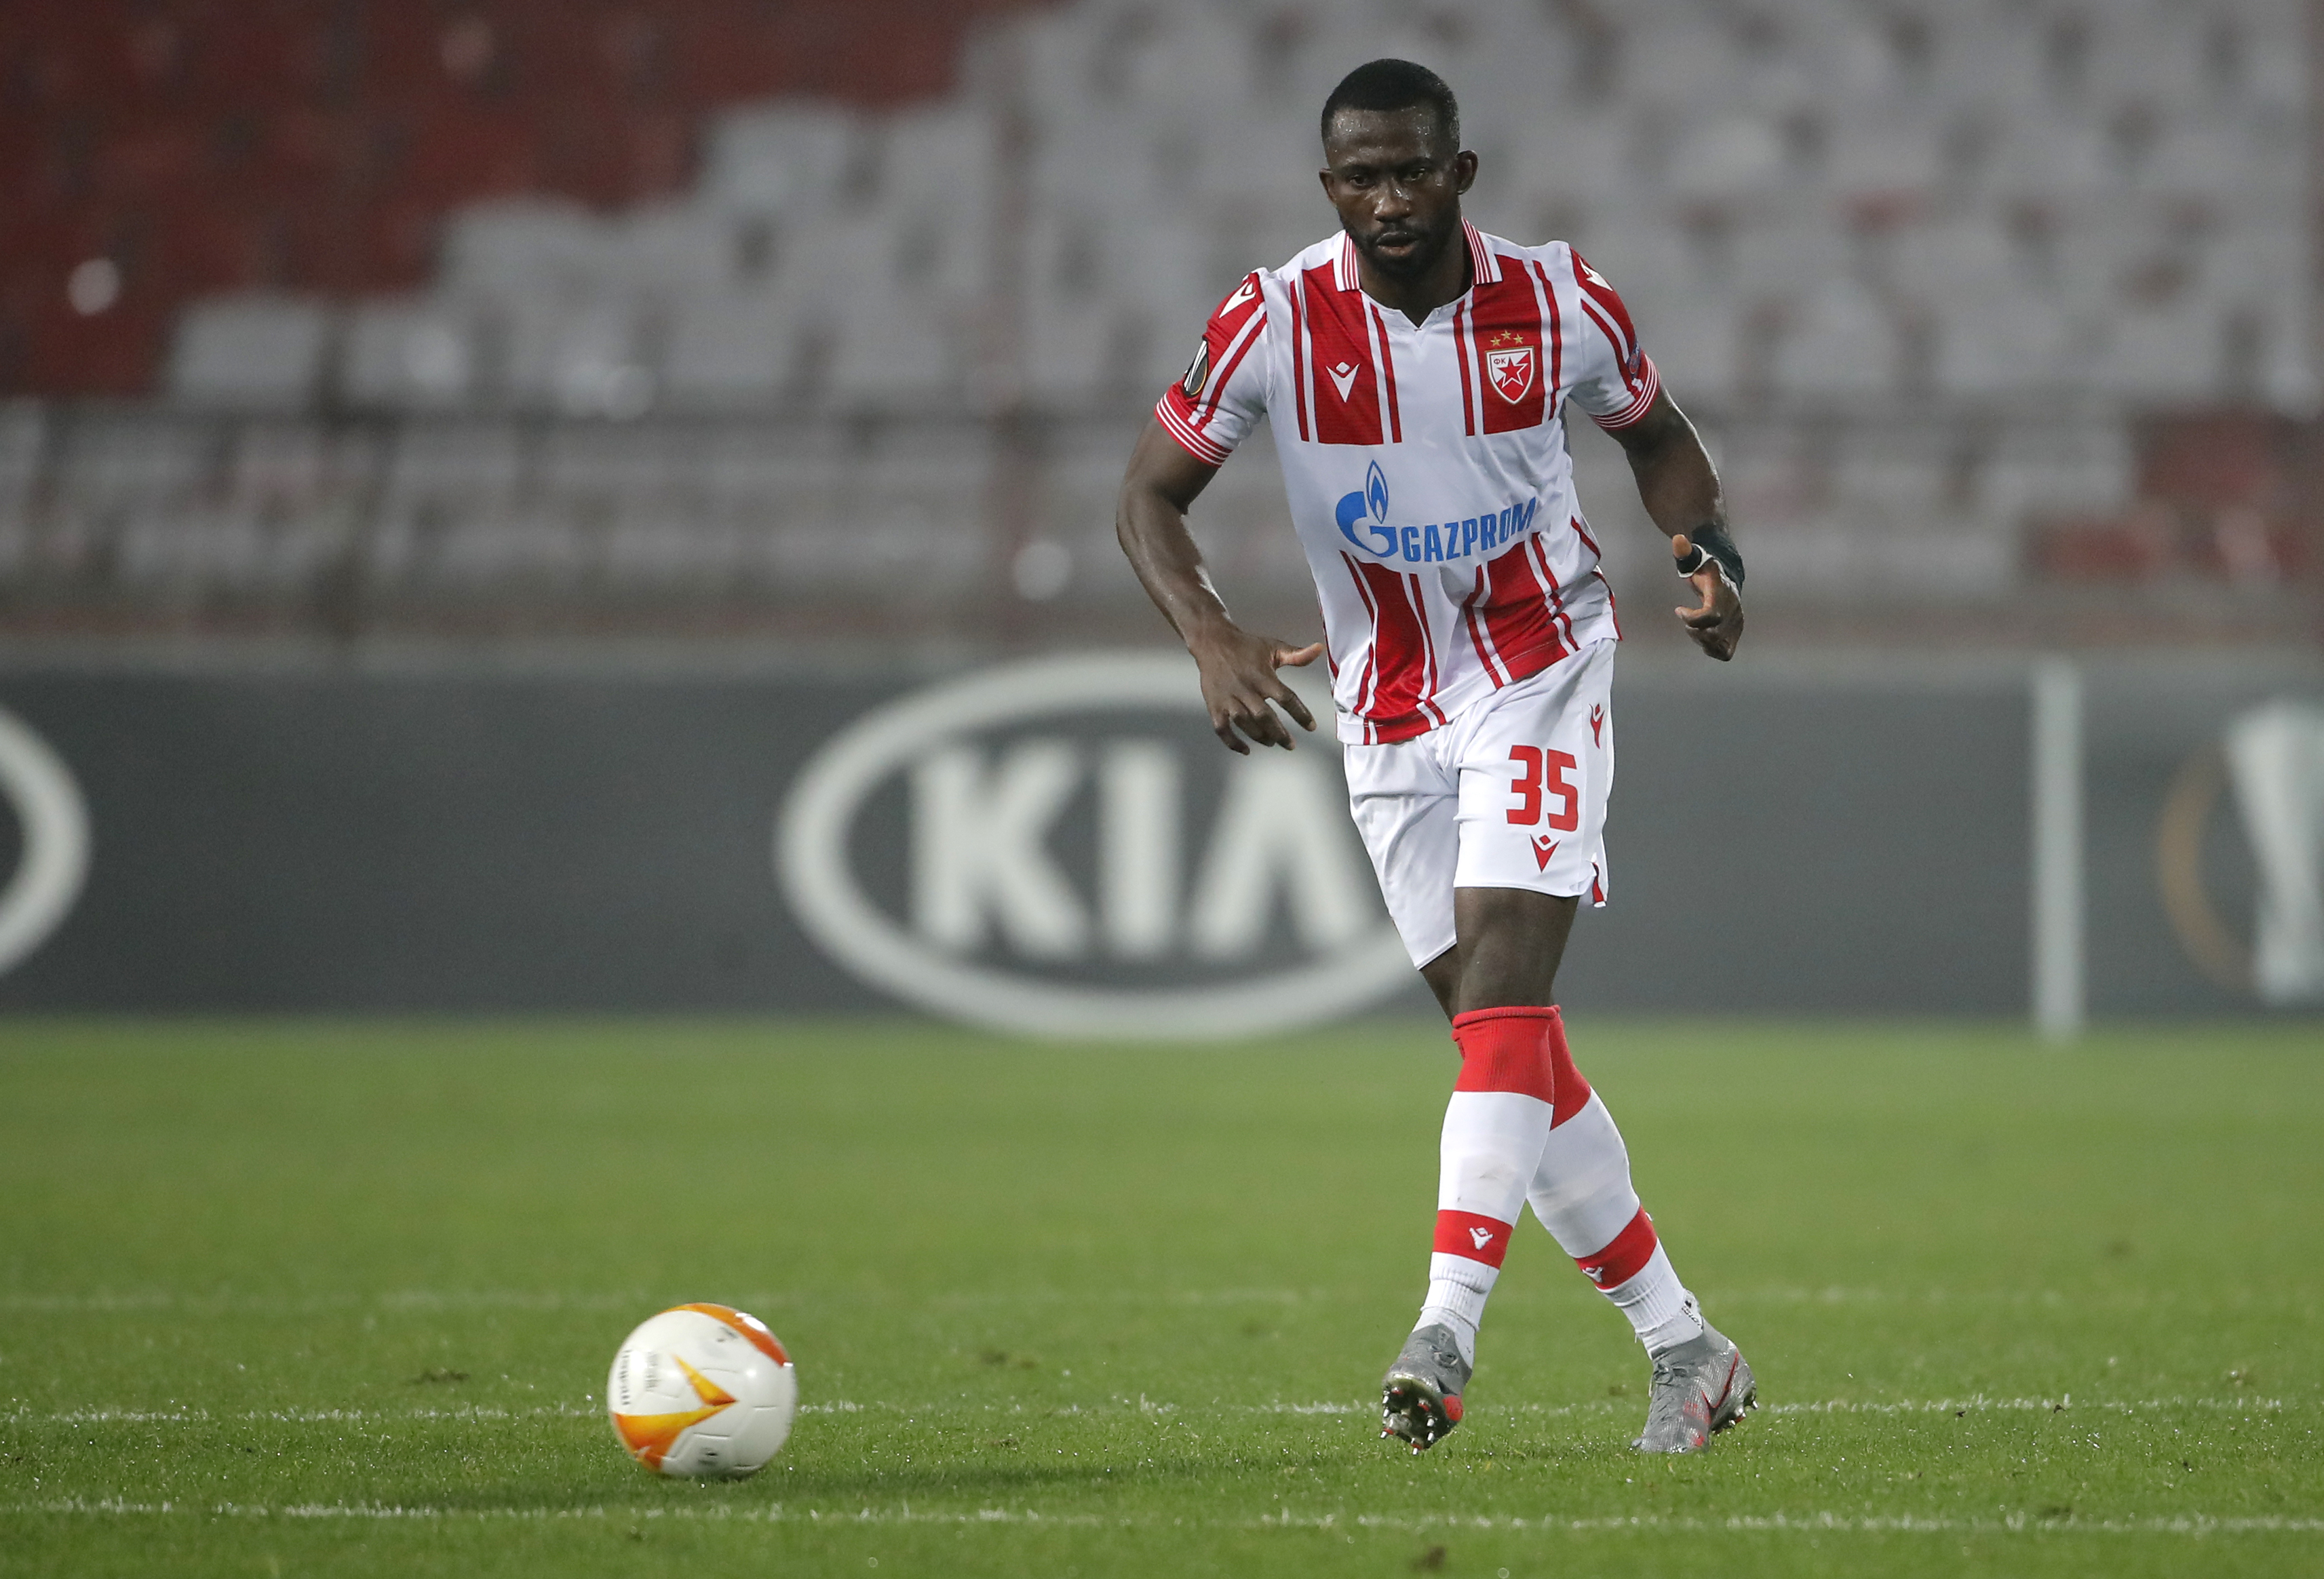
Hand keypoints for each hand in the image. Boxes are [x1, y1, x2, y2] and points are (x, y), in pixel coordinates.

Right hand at [1187, 626, 1324, 752]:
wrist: (1212, 642)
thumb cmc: (1245, 646)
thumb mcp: (1273, 647)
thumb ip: (1296, 655)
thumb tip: (1319, 649)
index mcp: (1263, 676)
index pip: (1286, 698)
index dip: (1301, 714)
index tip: (1311, 727)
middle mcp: (1246, 689)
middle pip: (1265, 717)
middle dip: (1279, 733)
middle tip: (1290, 744)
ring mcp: (1229, 699)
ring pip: (1245, 724)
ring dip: (1260, 737)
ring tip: (1271, 742)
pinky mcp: (1214, 706)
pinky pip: (1223, 729)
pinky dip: (1233, 742)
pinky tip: (1245, 749)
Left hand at [1672, 533, 1742, 661]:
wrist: (1726, 576)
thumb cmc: (1705, 568)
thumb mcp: (1694, 557)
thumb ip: (1685, 550)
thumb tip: (1678, 538)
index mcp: (1723, 594)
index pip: (1711, 615)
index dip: (1691, 618)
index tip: (1679, 609)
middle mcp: (1734, 610)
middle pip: (1713, 635)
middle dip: (1694, 631)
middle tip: (1686, 619)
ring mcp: (1737, 623)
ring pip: (1719, 645)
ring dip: (1701, 641)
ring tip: (1693, 628)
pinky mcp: (1736, 633)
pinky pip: (1725, 653)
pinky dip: (1711, 650)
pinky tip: (1701, 636)